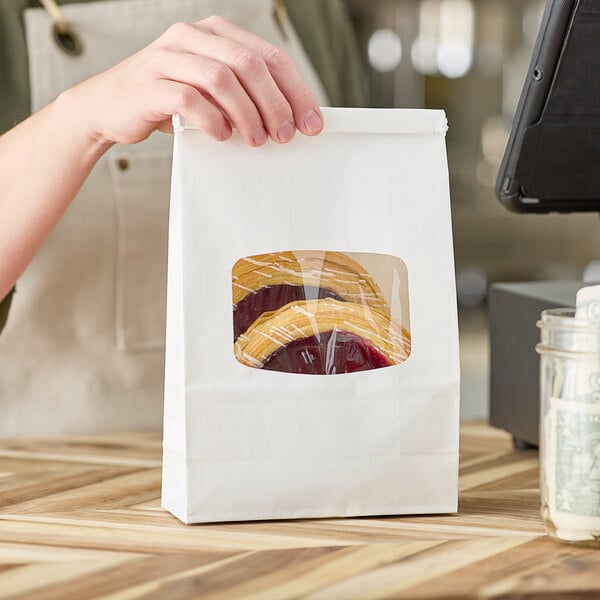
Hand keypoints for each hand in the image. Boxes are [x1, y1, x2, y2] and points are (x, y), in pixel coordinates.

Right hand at [63, 16, 323, 147]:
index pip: (270, 56)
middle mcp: (193, 36)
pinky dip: (212, 120)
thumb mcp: (210, 92)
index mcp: (216, 33)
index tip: (312, 124)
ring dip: (248, 114)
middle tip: (285, 136)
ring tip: (257, 141)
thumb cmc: (168, 101)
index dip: (296, 91)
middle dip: (276, 104)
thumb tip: (290, 121)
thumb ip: (243, 95)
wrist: (109, 107)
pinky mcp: (150, 83)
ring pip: (223, 78)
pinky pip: (189, 99)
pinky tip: (222, 136)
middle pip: (250, 64)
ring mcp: (168, 56)